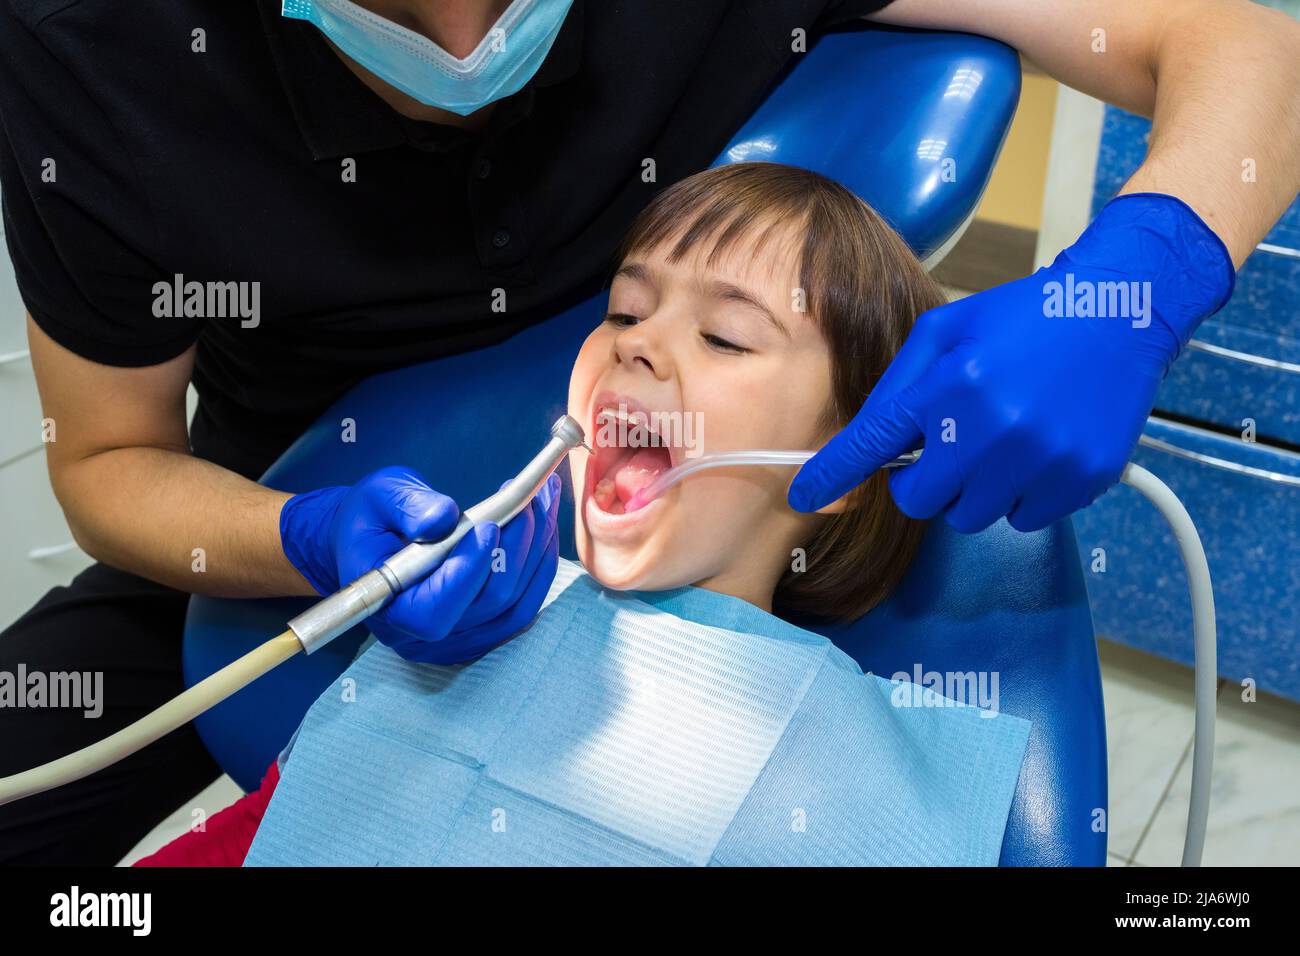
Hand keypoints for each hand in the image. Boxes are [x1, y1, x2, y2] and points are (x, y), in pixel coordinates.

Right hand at [280, 467, 560, 662]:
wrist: (373, 543)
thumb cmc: (372, 520)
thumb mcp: (378, 498)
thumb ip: (408, 507)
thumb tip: (444, 517)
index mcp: (388, 609)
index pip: (436, 609)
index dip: (468, 571)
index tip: (490, 525)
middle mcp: (425, 637)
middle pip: (489, 603)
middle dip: (517, 546)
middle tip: (532, 496)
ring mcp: (459, 640)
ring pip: (516, 604)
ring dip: (538, 549)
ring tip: (544, 499)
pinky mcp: (484, 630)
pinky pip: (524, 604)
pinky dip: (539, 563)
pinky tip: (544, 524)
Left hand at [788, 193, 1233, 532]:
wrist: (1121, 309)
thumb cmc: (1023, 317)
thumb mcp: (947, 330)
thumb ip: (901, 385)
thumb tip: (870, 441)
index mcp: (951, 384)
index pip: (875, 444)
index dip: (834, 474)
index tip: (805, 493)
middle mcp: (992, 428)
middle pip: (921, 500)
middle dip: (923, 480)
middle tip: (948, 448)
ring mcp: (1040, 459)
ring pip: (972, 516)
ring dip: (973, 490)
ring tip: (1000, 443)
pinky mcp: (1079, 479)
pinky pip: (1024, 518)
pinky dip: (1021, 495)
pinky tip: (1037, 451)